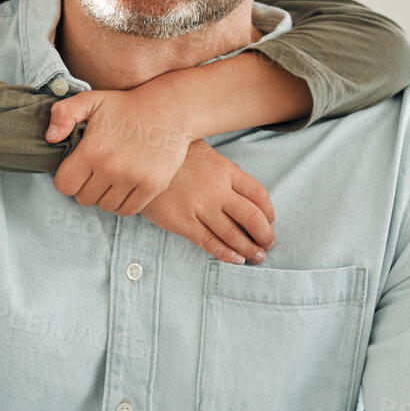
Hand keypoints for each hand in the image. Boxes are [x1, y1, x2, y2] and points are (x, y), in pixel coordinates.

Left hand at [48, 89, 191, 215]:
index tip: (77, 168)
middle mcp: (111, 169)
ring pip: (105, 206)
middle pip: (84, 198)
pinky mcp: (152, 187)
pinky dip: (122, 203)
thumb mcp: (91, 100)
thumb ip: (63, 113)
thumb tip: (50, 138)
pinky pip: (127, 210)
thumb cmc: (126, 106)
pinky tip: (124, 186)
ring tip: (111, 176)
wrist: (170, 110)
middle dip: (85, 186)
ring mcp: (133, 180)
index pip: (64, 185)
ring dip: (104, 195)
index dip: (67, 178)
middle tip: (96, 170)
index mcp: (92, 151)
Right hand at [140, 140, 274, 264]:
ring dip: (249, 249)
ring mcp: (200, 207)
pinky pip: (210, 243)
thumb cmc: (172, 154)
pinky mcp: (182, 222)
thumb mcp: (204, 151)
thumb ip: (223, 170)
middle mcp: (217, 189)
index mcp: (225, 170)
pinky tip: (236, 259)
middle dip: (265, 235)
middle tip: (268, 244)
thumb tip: (240, 189)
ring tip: (256, 257)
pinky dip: (226, 254)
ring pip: (233, 234)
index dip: (269, 212)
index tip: (270, 222)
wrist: (139, 159)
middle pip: (252, 217)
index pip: (258, 194)